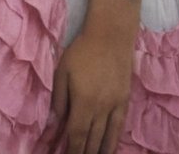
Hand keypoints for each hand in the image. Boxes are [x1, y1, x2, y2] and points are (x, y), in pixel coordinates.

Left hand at [49, 29, 133, 153]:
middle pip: (91, 140)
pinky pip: (119, 128)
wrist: (111, 36)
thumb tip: (54, 124)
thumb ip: (59, 99)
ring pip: (105, 138)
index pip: (76, 134)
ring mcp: (115, 107)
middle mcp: (101, 109)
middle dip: (81, 153)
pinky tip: (108, 151)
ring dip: (96, 152)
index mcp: (83, 101)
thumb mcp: (62, 71)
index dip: (69, 149)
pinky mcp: (124, 102)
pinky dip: (113, 143)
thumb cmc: (82, 50)